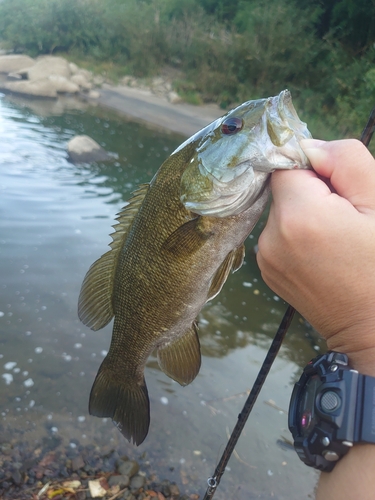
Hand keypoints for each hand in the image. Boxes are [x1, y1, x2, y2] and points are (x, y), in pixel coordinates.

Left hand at [257, 139, 374, 374]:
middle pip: (283, 189)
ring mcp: (265, 259)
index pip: (286, 164)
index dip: (316, 169)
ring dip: (306, 214)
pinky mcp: (267, 272)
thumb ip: (346, 161)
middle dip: (313, 193)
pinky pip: (279, 236)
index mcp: (298, 218)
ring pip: (282, 212)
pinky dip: (298, 235)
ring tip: (337, 241)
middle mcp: (270, 238)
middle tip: (346, 218)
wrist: (372, 329)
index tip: (339, 188)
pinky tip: (324, 254)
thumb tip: (310, 146)